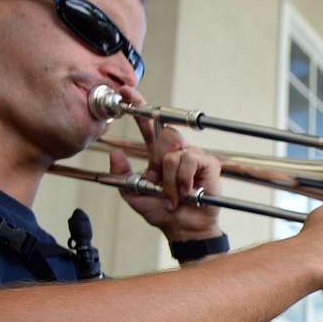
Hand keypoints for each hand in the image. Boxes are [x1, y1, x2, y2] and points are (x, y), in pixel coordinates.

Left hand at [114, 87, 222, 241]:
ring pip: (174, 152)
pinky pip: (190, 159)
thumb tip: (115, 153)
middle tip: (159, 180)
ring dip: (170, 179)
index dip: (139, 107)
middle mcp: (176, 152)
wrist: (183, 228)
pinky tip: (187, 192)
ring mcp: (193, 156)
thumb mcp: (134, 194)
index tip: (126, 93)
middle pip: (165, 133)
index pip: (148, 126)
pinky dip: (184, 179)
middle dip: (159, 158)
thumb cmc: (162, 212)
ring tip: (174, 195)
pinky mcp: (208, 164)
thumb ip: (122, 175)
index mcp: (157, 156)